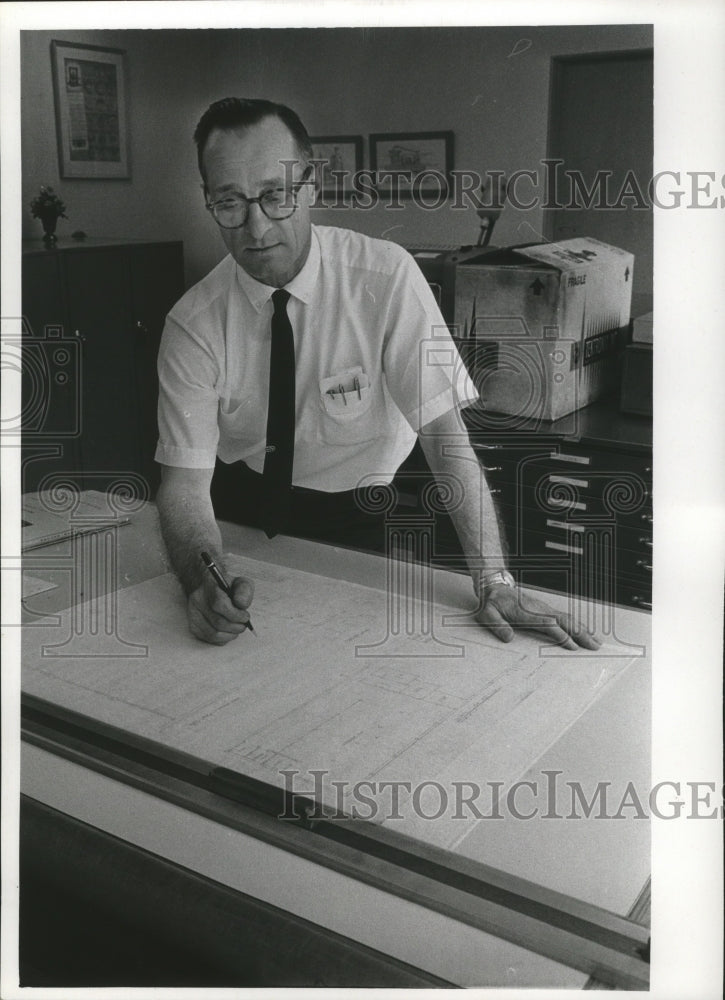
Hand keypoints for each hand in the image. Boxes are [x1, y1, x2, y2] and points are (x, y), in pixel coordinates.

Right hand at [187, 573, 254, 644]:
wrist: (211, 591)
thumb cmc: (227, 588)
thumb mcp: (240, 583)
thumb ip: (244, 592)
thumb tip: (241, 605)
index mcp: (208, 586)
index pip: (219, 604)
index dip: (236, 614)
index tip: (245, 617)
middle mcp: (197, 600)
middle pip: (218, 622)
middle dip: (236, 626)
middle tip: (244, 624)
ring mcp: (193, 614)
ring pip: (214, 634)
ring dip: (231, 634)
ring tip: (238, 628)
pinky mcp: (193, 626)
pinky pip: (211, 639)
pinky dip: (224, 638)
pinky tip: (229, 631)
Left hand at [476, 584, 601, 650]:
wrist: (495, 588)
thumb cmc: (492, 604)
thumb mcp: (487, 615)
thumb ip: (497, 626)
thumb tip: (508, 637)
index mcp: (526, 613)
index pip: (547, 625)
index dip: (560, 635)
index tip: (572, 646)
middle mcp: (539, 610)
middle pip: (564, 621)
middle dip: (581, 634)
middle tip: (594, 646)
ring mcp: (544, 609)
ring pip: (568, 618)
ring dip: (583, 630)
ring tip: (596, 641)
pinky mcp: (546, 610)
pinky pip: (565, 617)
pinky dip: (578, 624)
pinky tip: (586, 632)